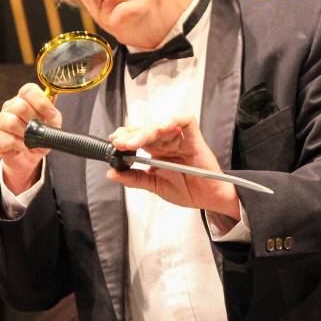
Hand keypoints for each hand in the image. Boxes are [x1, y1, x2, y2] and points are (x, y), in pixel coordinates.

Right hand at [0, 83, 61, 192]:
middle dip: (35, 121)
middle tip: (41, 130)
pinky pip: (9, 139)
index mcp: (24, 99)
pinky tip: (26, 147)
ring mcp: (0, 120)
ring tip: (33, 140)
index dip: (41, 102)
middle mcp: (10, 106)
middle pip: (21, 106)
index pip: (29, 90)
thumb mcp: (51, 123)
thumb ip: (52, 111)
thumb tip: (53, 97)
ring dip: (27, 134)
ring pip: (12, 122)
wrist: (28, 157)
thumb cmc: (38, 136)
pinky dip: (22, 145)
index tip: (51, 115)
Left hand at [107, 115, 240, 219]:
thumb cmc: (187, 190)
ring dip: (146, 132)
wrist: (209, 199)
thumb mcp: (155, 186)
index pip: (137, 137)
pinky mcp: (194, 137)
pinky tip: (163, 127)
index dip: (125, 137)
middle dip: (131, 135)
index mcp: (155, 151)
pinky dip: (174, 121)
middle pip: (146, 130)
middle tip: (120, 144)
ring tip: (134, 142)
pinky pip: (185, 121)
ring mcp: (180, 138)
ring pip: (161, 125)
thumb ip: (135, 179)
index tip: (114, 143)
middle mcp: (166, 142)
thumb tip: (112, 173)